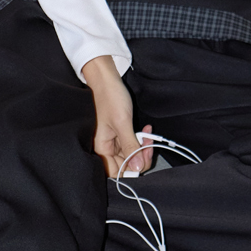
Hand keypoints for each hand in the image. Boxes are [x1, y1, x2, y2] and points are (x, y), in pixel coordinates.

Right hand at [81, 55, 152, 177]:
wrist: (107, 79)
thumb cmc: (110, 97)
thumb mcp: (122, 122)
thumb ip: (131, 146)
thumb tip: (137, 168)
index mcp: (101, 148)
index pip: (117, 171)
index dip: (132, 168)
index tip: (143, 157)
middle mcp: (105, 147)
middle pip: (126, 164)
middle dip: (140, 155)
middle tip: (149, 143)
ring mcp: (113, 141)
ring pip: (131, 154)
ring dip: (142, 146)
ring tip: (147, 133)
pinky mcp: (119, 134)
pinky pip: (132, 143)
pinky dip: (140, 139)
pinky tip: (145, 130)